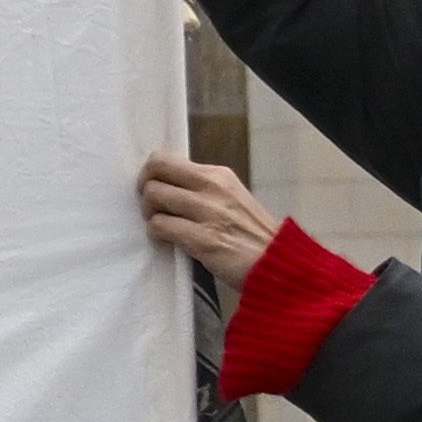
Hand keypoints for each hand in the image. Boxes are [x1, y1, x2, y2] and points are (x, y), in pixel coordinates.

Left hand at [141, 152, 285, 280]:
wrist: (277, 263)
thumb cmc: (251, 234)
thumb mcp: (231, 198)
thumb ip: (202, 188)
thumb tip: (168, 184)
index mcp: (218, 175)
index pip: (166, 158)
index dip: (151, 173)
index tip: (153, 188)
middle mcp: (212, 187)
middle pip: (155, 170)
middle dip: (144, 189)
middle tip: (151, 207)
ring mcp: (207, 211)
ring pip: (153, 196)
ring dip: (149, 213)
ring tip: (162, 225)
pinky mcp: (202, 238)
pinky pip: (159, 226)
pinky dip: (156, 233)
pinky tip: (167, 240)